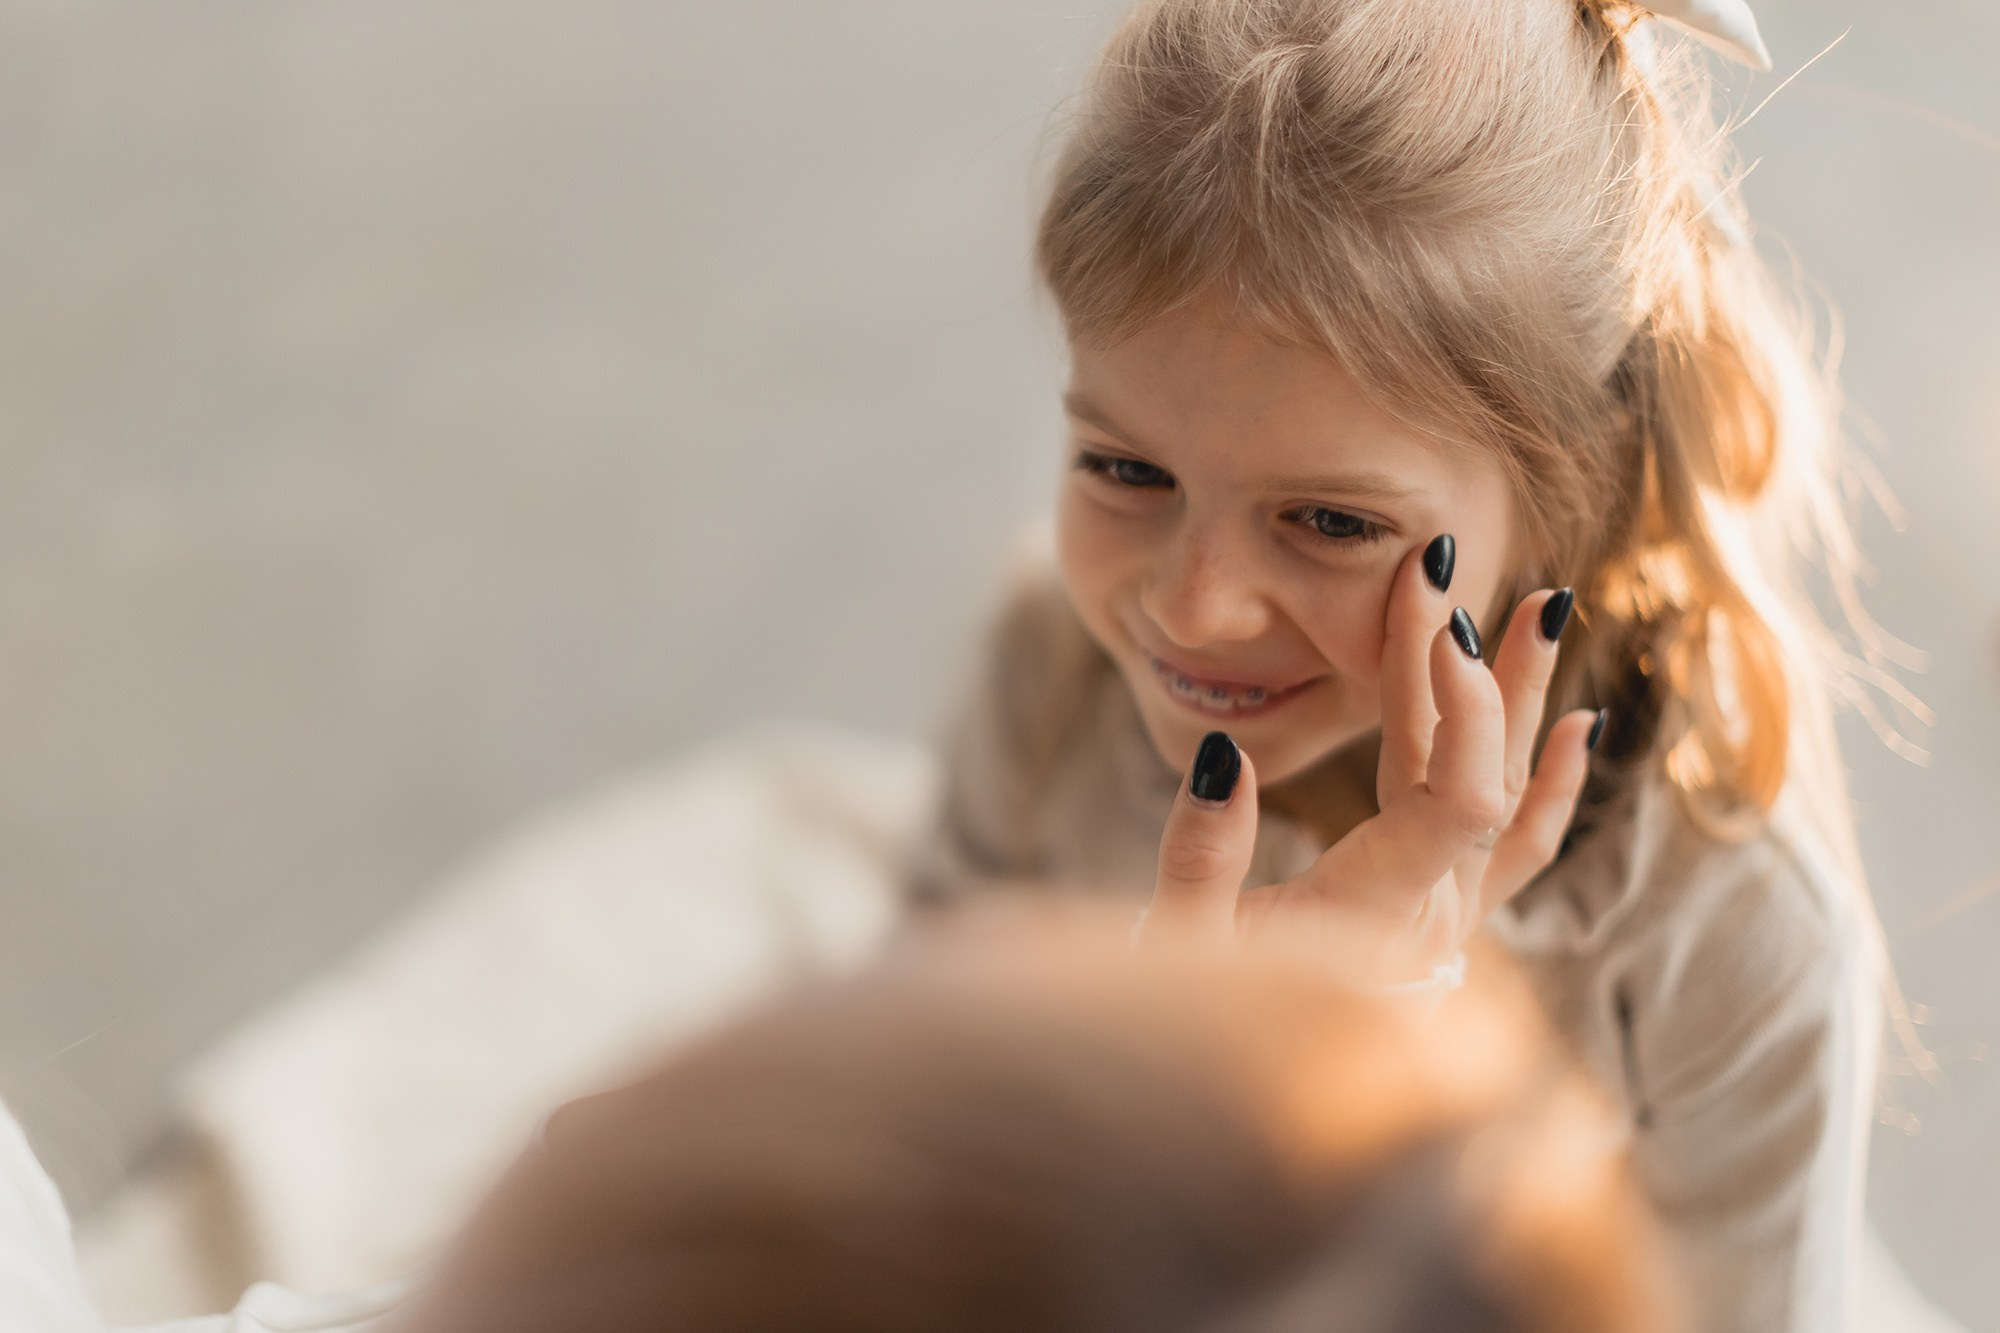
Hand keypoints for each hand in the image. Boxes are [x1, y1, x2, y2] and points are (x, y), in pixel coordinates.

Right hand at [1138, 541, 1602, 987]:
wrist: (1243, 1096)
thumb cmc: (1199, 1030)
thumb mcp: (1183, 946)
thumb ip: (1201, 855)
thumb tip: (1226, 753)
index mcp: (1374, 918)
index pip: (1458, 801)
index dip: (1461, 707)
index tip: (1437, 621)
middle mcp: (1434, 920)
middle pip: (1484, 776)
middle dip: (1470, 661)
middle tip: (1453, 563)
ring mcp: (1450, 921)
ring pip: (1508, 796)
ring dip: (1522, 699)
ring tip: (1548, 608)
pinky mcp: (1444, 917)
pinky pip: (1520, 846)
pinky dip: (1553, 785)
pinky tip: (1580, 727)